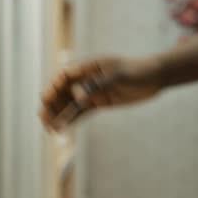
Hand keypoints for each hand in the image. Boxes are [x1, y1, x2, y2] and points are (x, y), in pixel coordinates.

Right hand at [39, 57, 162, 131]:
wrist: (154, 77)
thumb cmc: (137, 71)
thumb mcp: (118, 76)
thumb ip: (98, 85)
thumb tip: (79, 98)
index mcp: (87, 67)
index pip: (63, 76)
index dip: (53, 88)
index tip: (48, 100)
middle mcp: (85, 79)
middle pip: (61, 92)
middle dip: (51, 105)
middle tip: (44, 120)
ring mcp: (91, 92)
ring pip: (68, 104)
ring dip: (58, 115)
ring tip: (50, 129)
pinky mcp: (98, 103)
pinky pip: (80, 112)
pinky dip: (70, 120)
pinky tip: (62, 130)